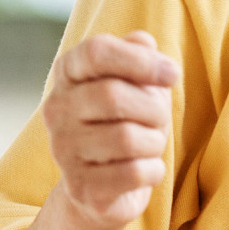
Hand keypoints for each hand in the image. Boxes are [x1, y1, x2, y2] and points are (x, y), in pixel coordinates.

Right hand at [40, 30, 177, 229]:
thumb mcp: (137, 82)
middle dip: (154, 108)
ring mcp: (63, 150)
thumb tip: (144, 42)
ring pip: (127, 138)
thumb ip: (139, 56)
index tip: (172, 74)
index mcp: (68, 73)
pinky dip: (154, 170)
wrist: (104, 186)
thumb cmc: (126, 121)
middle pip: (113, 95)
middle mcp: (56, 109)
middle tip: (160, 118)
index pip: (96, 51)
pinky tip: (147, 169)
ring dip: (155, 141)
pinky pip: (133, 173)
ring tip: (151, 144)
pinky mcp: (80, 187)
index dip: (140, 60)